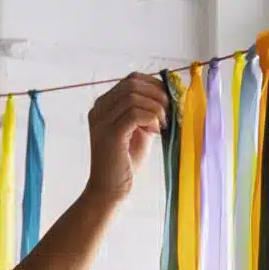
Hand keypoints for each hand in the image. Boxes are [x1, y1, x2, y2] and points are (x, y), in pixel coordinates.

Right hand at [86, 75, 170, 200]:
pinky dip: (150, 119)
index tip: (168, 100)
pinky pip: (134, 113)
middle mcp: (99, 109)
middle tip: (169, 112)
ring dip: (155, 108)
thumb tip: (170, 95)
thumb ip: (147, 112)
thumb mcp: (139, 130)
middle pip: (132, 84)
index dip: (154, 85)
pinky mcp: (110, 133)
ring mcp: (102, 120)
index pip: (131, 80)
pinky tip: (155, 132)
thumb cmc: (125, 162)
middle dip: (157, 94)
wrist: (109, 189)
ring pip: (133, 97)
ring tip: (162, 125)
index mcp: (104, 105)